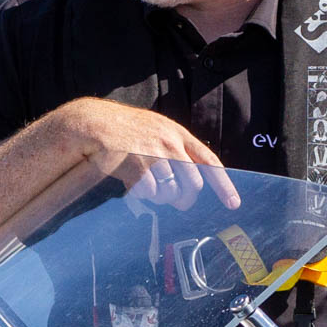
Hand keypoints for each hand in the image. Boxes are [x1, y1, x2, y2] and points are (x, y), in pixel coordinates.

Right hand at [56, 98, 240, 210]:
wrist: (93, 123)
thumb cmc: (125, 131)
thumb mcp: (156, 130)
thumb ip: (175, 150)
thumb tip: (189, 182)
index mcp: (177, 134)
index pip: (209, 161)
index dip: (224, 185)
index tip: (233, 203)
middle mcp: (169, 143)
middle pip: (193, 183)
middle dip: (186, 199)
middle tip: (180, 203)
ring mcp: (153, 154)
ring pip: (171, 192)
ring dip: (162, 197)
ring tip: (150, 187)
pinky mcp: (136, 165)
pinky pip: (149, 193)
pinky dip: (144, 195)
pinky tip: (133, 183)